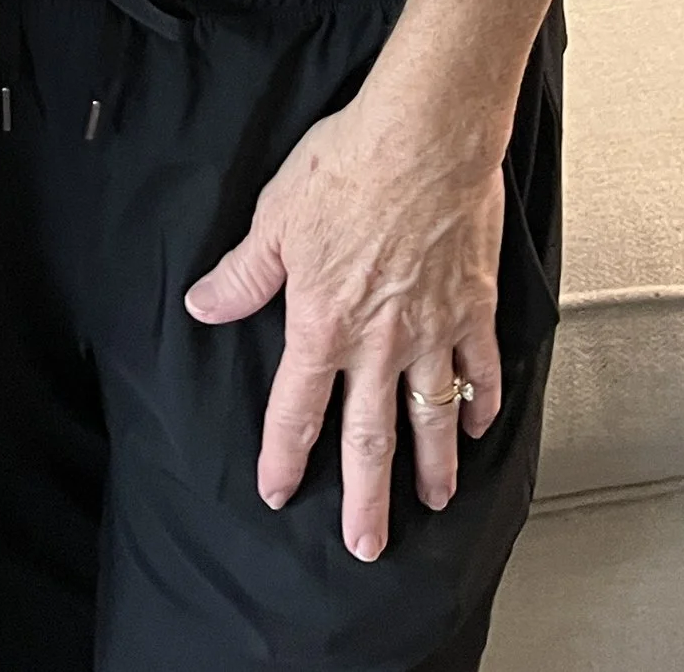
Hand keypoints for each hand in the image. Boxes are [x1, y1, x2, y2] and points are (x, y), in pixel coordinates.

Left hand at [183, 82, 504, 556]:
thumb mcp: (275, 217)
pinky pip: (480, 369)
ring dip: (432, 466)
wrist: (425, 136)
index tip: (278, 492)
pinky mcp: (473, 306)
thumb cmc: (347, 166)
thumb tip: (203, 307)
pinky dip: (481, 402)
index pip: (296, 408)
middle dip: (367, 498)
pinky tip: (478, 425)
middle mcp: (380, 342)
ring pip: (431, 416)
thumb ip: (244, 274)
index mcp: (323, 325)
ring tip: (435, 502)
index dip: (284, 455)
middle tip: (367, 547)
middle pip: (370, 437)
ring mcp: (433, 329)